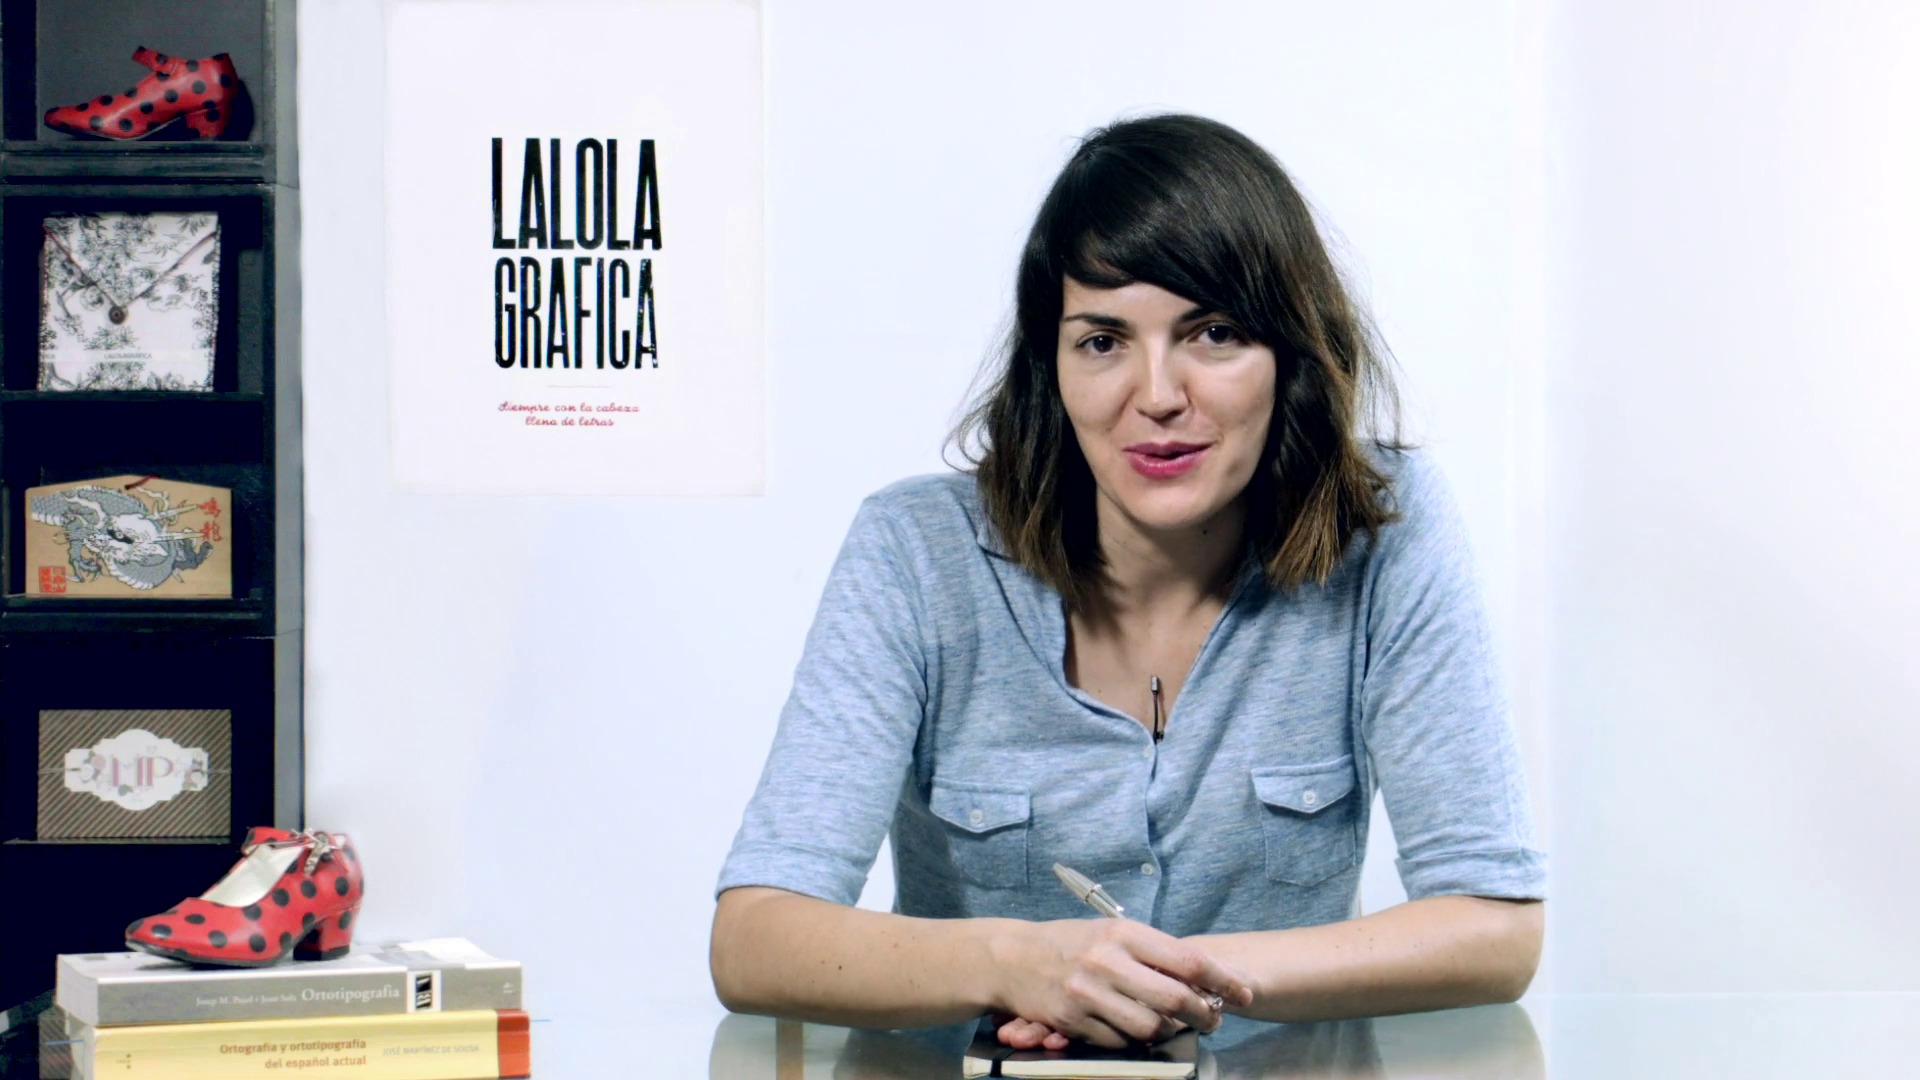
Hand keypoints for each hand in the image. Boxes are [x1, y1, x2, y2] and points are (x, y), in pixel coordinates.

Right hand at [989, 918, 1254, 1048]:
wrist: (1010, 957)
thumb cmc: (1068, 942)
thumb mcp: (1109, 933)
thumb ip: (1150, 951)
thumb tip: (1200, 974)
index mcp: (1122, 934)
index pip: (1187, 958)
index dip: (1222, 979)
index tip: (1243, 992)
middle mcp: (1107, 961)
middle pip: (1175, 999)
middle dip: (1205, 1014)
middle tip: (1214, 1019)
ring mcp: (1089, 993)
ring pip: (1150, 1027)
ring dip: (1168, 1031)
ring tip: (1171, 1026)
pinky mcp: (1073, 1021)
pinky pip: (1119, 1041)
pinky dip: (1131, 1039)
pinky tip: (1131, 1028)